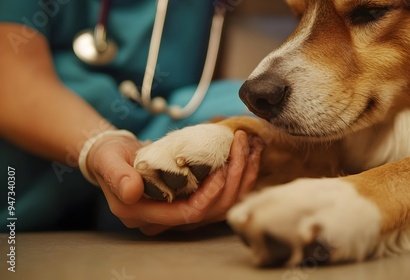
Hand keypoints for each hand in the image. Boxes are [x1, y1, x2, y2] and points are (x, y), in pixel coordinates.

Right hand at [87, 130, 263, 234]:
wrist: (113, 156)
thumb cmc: (110, 157)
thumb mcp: (108, 161)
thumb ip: (118, 176)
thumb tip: (131, 192)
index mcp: (143, 214)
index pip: (188, 214)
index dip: (209, 194)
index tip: (222, 168)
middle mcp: (165, 219)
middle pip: (211, 212)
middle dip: (233, 180)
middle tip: (242, 146)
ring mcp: (179, 212)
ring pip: (221, 205)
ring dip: (241, 177)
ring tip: (249, 147)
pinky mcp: (190, 201)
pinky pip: (221, 196)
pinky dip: (238, 176)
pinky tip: (247, 155)